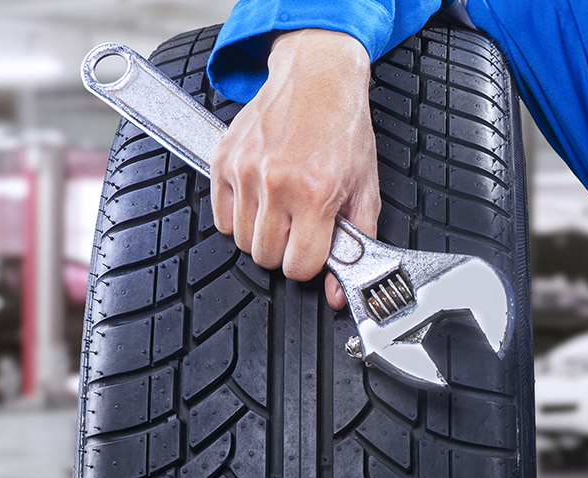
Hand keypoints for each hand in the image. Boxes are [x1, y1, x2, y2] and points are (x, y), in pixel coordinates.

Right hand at [211, 29, 380, 309]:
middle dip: (285, 250)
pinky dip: (238, 216)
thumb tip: (339, 291)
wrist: (317, 76)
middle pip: (265, 257)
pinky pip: (220, 217)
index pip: (298, 266)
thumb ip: (357, 240)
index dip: (309, 264)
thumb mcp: (366, 186)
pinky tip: (261, 198)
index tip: (315, 251)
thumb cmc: (343, 127)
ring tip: (283, 208)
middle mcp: (276, 183)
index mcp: (315, 193)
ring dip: (262, 234)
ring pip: (241, 241)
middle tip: (300, 227)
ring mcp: (244, 171)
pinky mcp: (223, 160)